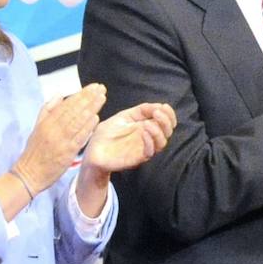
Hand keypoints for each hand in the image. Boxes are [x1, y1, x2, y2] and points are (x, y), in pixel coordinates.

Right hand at [14, 84, 106, 191]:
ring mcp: (61, 140)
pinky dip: (87, 127)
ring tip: (101, 98)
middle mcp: (53, 129)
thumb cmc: (35, 151)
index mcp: (46, 122)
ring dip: (91, 108)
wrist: (29, 174)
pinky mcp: (67, 152)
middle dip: (88, 98)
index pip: (66, 105)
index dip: (80, 95)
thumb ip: (47, 110)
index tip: (92, 87)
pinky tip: (96, 118)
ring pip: (77, 121)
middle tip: (100, 88)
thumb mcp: (37, 127)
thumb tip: (59, 95)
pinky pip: (79, 138)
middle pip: (73, 110)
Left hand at [76, 102, 176, 216]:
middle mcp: (149, 138)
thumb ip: (140, 111)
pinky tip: (143, 132)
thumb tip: (158, 105)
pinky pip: (150, 151)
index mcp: (147, 126)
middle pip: (168, 131)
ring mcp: (144, 148)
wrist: (93, 151)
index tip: (164, 106)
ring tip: (148, 124)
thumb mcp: (123, 117)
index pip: (166, 121)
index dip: (169, 114)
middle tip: (158, 113)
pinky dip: (149, 141)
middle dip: (166, 120)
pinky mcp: (138, 158)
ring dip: (159, 131)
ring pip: (162, 142)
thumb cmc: (107, 134)